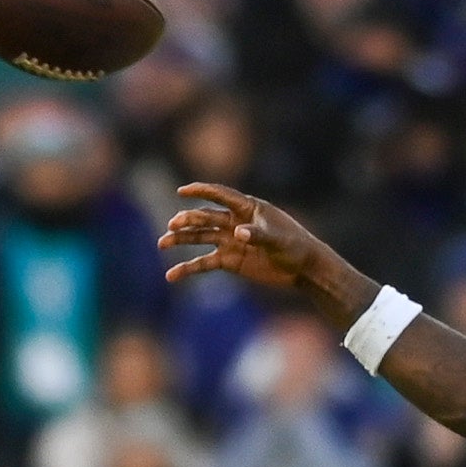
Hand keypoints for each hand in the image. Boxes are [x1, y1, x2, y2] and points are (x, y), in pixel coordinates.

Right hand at [161, 182, 337, 294]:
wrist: (303, 269)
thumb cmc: (295, 247)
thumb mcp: (279, 240)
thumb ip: (258, 235)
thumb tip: (238, 234)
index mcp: (247, 208)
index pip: (219, 195)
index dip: (200, 191)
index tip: (181, 191)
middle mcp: (235, 222)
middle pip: (205, 217)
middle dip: (187, 221)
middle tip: (172, 226)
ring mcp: (230, 241)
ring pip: (200, 238)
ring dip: (181, 240)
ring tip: (163, 244)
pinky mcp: (230, 261)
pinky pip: (204, 263)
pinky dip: (188, 268)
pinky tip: (172, 275)